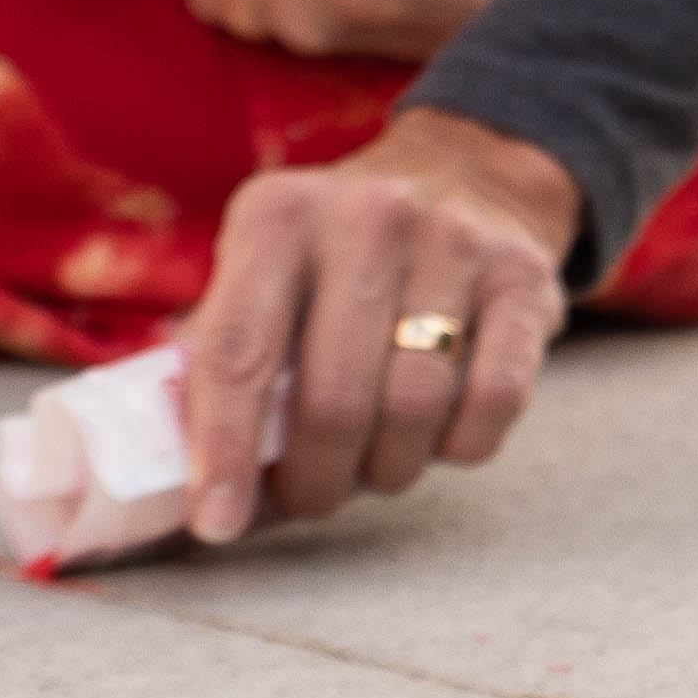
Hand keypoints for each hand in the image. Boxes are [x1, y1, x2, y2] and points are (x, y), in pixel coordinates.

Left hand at [177, 108, 577, 539]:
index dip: (223, 450)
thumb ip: (215, 360)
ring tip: (372, 464)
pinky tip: (437, 432)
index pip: (237, 352)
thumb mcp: (262, 273)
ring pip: (413, 409)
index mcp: (276, 216)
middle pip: (332, 399)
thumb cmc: (336, 261)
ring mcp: (455, 241)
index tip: (218, 524)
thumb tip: (172, 484)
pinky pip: (492, 402)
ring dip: (386, 469)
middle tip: (309, 498)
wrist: (468, 173)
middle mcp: (367, 217)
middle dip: (315, 481)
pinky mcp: (524, 277)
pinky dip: (458, 445)